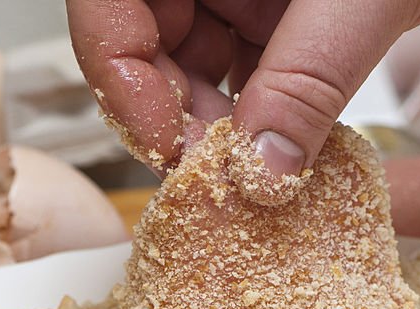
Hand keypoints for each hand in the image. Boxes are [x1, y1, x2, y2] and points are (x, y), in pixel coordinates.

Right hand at [67, 0, 419, 175]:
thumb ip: (311, 76)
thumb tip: (262, 170)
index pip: (108, 2)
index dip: (120, 75)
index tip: (166, 147)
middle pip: (147, 43)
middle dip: (179, 117)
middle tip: (223, 179)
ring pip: (196, 68)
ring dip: (222, 129)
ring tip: (259, 176)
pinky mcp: (283, 16)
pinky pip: (252, 74)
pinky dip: (265, 119)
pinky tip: (288, 153)